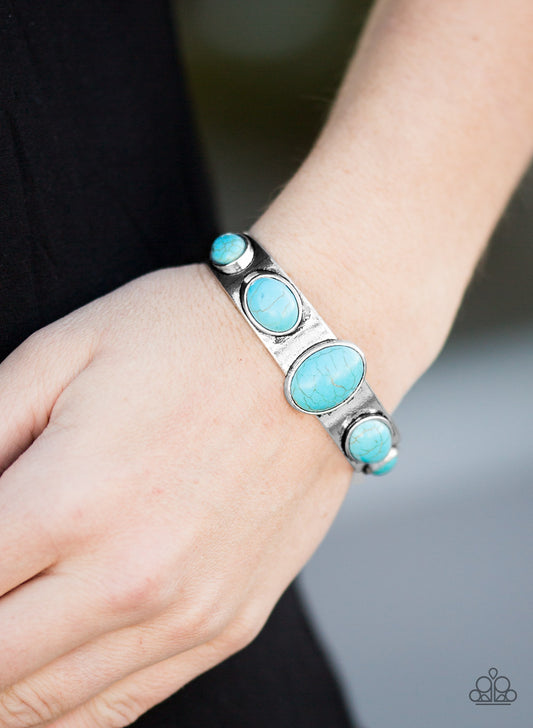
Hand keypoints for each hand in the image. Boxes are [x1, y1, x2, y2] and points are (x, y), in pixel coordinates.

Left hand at [0, 263, 352, 727]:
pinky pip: (121, 705)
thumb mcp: (58, 354)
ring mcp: (186, 614)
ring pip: (47, 708)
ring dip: (3, 685)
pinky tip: (45, 666)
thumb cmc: (188, 336)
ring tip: (5, 628)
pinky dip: (65, 706)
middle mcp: (128, 579)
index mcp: (69, 502)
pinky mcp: (228, 625)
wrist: (315, 350)